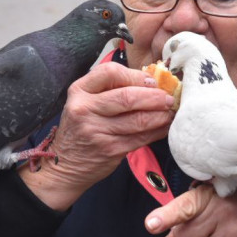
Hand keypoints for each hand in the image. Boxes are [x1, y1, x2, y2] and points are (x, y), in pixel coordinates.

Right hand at [20, 61, 174, 210]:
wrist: (65, 164)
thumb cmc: (82, 127)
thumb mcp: (85, 102)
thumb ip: (110, 89)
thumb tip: (152, 81)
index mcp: (79, 91)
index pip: (111, 72)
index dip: (136, 75)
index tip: (152, 81)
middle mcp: (85, 109)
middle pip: (127, 97)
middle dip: (154, 96)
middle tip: (169, 98)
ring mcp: (96, 131)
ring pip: (138, 119)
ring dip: (160, 115)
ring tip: (171, 112)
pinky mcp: (110, 150)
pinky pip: (141, 138)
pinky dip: (158, 131)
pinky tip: (165, 127)